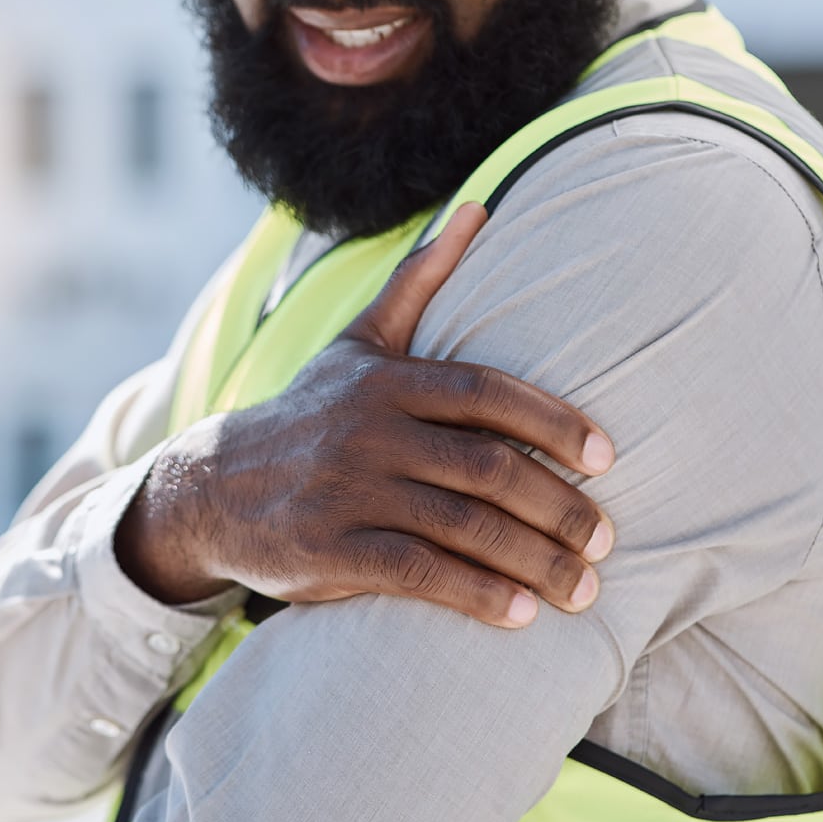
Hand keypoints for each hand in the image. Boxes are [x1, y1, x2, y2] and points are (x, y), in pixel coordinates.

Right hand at [116, 204, 615, 627]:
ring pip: (461, 526)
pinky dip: (475, 595)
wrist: (215, 484)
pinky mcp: (329, 549)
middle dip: (560, 508)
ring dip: (534, 562)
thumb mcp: (361, 342)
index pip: (486, 394)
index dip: (552, 424)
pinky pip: (416, 574)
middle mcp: (369, 431)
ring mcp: (347, 491)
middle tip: (607, 540)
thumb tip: (479, 207)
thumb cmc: (311, 411)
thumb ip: (421, 281)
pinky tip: (520, 614)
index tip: (606, 459)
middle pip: (487, 467)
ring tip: (583, 588)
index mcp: (387, 380)